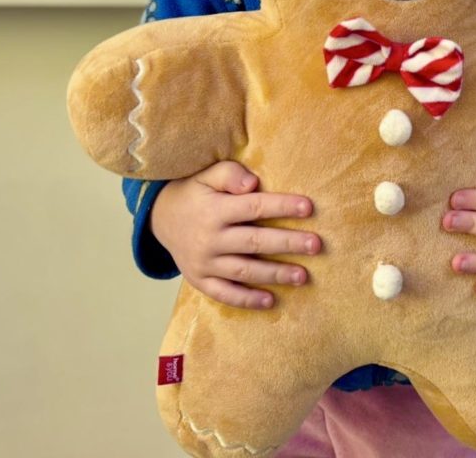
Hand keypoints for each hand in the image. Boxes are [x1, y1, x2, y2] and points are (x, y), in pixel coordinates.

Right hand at [150, 160, 320, 308]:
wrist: (159, 217)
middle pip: (254, 243)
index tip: (309, 207)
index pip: (254, 207)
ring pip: (244, 271)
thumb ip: (230, 174)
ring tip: (303, 276)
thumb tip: (253, 183)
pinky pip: (225, 294)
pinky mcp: (200, 280)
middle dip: (287, 244)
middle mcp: (210, 238)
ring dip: (275, 275)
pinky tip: (271, 300)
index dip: (282, 206)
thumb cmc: (194, 192)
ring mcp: (204, 263)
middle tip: (316, 245)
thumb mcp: (207, 175)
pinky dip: (247, 300)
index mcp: (215, 210)